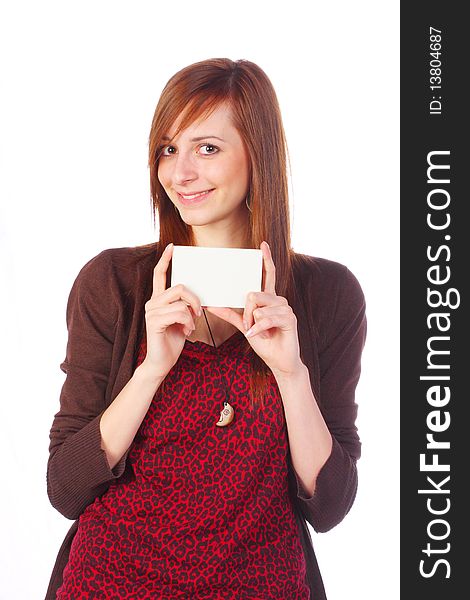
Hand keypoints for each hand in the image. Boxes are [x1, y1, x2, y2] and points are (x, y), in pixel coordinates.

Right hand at [141, 243, 201, 378]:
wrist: (162, 362)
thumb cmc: (173, 340)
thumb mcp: (183, 319)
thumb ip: (185, 305)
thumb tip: (197, 297)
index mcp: (159, 299)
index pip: (159, 274)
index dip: (165, 260)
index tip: (172, 247)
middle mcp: (152, 302)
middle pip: (180, 286)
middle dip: (195, 299)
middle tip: (199, 313)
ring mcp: (151, 311)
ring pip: (181, 301)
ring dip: (192, 315)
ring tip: (190, 327)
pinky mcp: (154, 322)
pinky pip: (180, 313)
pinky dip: (188, 323)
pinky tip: (185, 332)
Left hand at [204, 241, 303, 377]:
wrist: (279, 361)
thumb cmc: (264, 342)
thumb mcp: (243, 326)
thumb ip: (229, 313)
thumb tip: (209, 305)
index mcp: (268, 298)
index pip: (268, 274)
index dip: (266, 259)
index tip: (262, 245)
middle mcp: (278, 299)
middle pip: (254, 293)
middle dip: (246, 313)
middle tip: (248, 326)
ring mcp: (286, 307)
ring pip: (258, 306)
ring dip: (253, 323)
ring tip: (259, 333)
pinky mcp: (290, 318)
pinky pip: (265, 318)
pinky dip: (259, 329)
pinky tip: (262, 336)